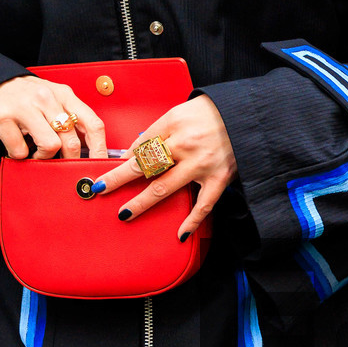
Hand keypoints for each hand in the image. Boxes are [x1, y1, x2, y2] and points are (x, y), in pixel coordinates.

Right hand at [0, 75, 108, 161]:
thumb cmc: (26, 97)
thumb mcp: (54, 100)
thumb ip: (72, 118)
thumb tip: (92, 148)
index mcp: (64, 94)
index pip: (92, 124)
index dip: (99, 149)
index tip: (100, 165)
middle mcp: (46, 98)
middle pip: (71, 141)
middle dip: (68, 159)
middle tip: (59, 161)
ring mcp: (24, 106)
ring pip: (50, 145)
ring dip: (43, 157)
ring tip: (35, 152)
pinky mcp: (3, 117)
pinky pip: (20, 150)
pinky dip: (19, 154)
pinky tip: (17, 145)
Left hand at [94, 96, 234, 239]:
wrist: (246, 115)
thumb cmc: (210, 113)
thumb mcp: (178, 113)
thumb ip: (156, 132)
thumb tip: (133, 153)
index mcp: (172, 126)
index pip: (140, 146)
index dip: (120, 162)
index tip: (104, 174)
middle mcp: (184, 145)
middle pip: (145, 166)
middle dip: (119, 180)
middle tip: (101, 190)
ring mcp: (201, 164)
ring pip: (166, 187)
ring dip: (142, 202)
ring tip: (125, 213)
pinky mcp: (219, 178)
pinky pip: (203, 204)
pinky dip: (192, 221)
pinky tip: (179, 234)